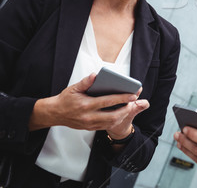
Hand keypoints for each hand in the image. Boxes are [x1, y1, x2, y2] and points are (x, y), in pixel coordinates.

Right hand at [29, 73, 148, 132]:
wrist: (55, 113)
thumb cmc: (66, 99)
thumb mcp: (74, 88)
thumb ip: (86, 82)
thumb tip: (96, 75)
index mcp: (85, 105)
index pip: (108, 101)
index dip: (122, 98)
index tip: (133, 95)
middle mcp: (88, 116)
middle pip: (112, 115)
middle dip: (126, 109)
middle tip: (134, 102)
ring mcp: (89, 124)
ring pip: (110, 123)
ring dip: (122, 116)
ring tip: (129, 107)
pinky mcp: (89, 128)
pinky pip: (106, 126)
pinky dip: (115, 120)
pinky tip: (120, 113)